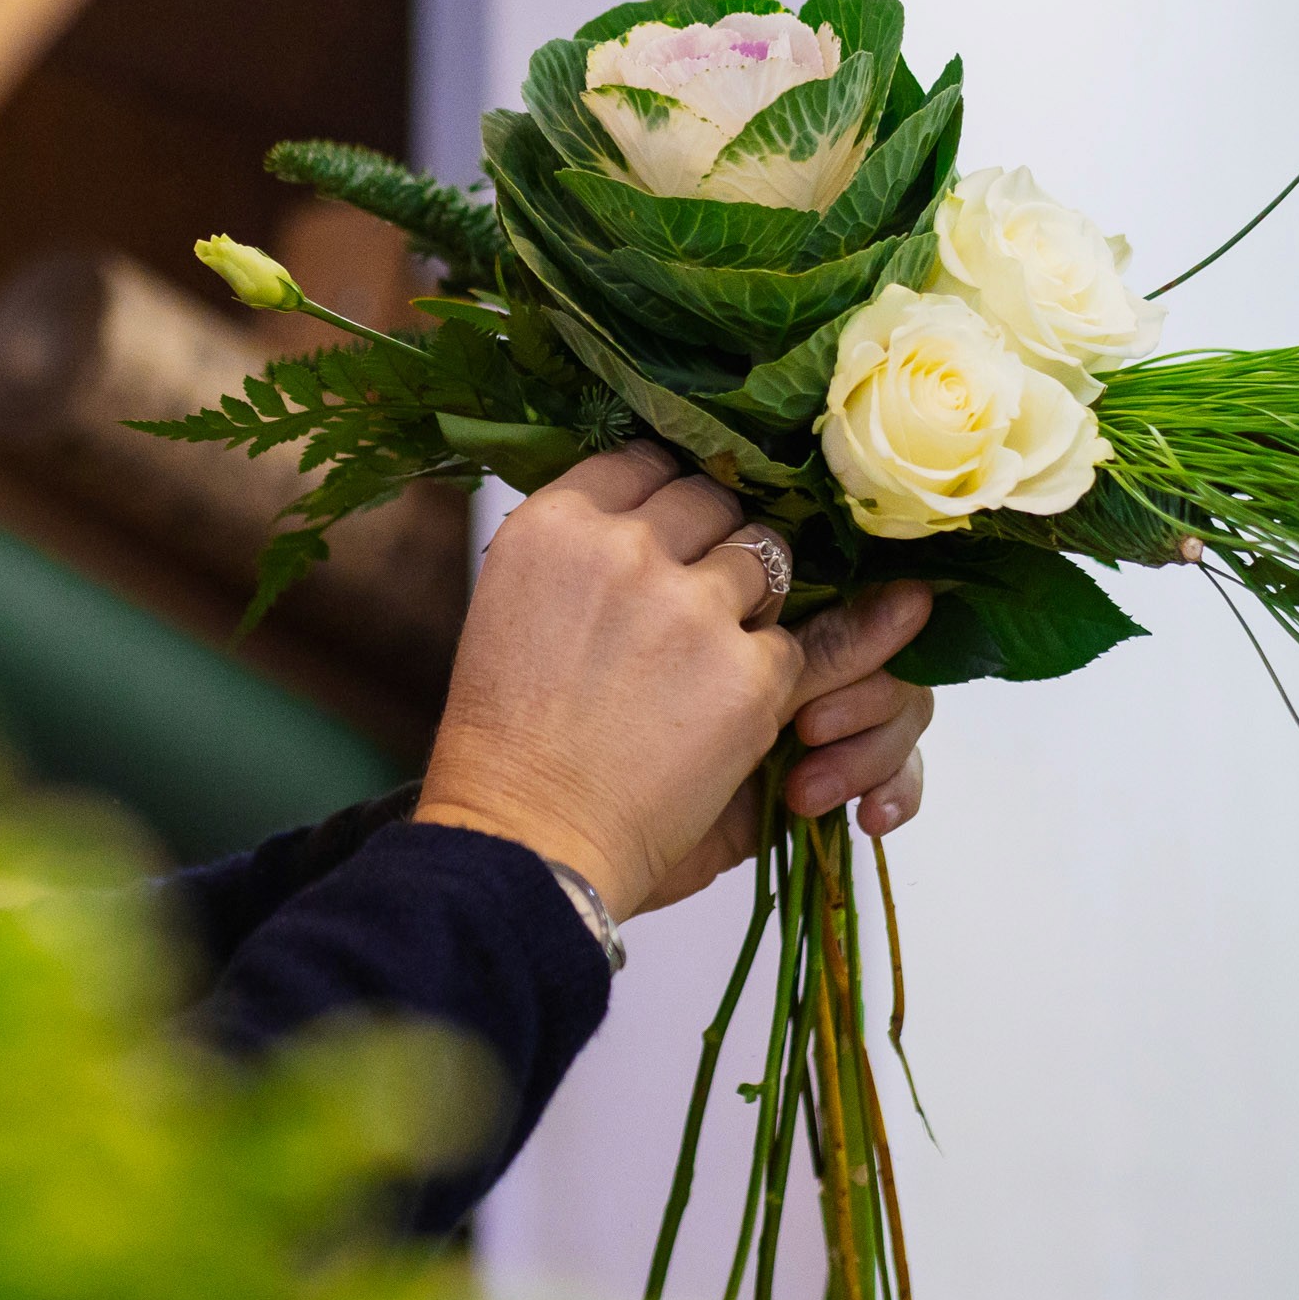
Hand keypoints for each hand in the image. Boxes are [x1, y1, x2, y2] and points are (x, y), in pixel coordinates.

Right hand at [415, 443, 923, 919]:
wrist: (525, 838)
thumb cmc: (507, 735)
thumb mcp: (511, 604)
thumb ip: (582, 547)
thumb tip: (646, 503)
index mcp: (555, 525)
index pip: (644, 462)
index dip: (663, 498)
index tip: (667, 531)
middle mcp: (623, 548)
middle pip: (711, 499)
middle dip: (712, 542)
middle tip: (691, 601)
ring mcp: (693, 608)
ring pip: (764, 558)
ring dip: (749, 600)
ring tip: (706, 658)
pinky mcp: (749, 674)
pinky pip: (790, 644)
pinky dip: (764, 678)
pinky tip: (715, 715)